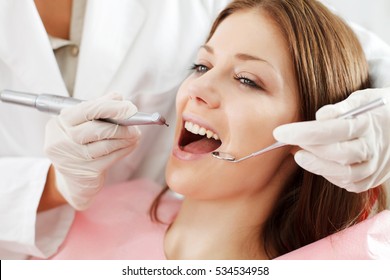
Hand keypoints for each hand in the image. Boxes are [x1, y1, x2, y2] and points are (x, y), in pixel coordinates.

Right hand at [44, 93, 140, 209]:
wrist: (73, 180)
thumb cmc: (79, 145)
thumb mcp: (81, 124)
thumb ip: (97, 108)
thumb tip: (117, 97)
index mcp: (59, 123)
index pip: (87, 110)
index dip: (111, 107)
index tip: (130, 108)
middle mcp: (61, 141)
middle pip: (97, 129)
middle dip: (121, 126)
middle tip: (135, 125)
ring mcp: (73, 158)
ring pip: (106, 145)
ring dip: (126, 138)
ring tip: (135, 134)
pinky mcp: (86, 172)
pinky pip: (111, 157)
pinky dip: (124, 149)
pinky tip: (131, 144)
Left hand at [273, 88, 389, 192]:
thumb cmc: (377, 109)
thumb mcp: (363, 98)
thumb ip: (342, 107)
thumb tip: (321, 116)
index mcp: (368, 124)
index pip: (330, 131)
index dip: (303, 133)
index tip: (280, 132)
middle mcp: (373, 148)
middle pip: (336, 154)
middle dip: (307, 150)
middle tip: (287, 143)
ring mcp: (374, 167)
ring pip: (342, 174)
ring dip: (316, 165)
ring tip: (299, 154)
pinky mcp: (372, 179)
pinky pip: (348, 183)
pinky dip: (330, 175)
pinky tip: (318, 164)